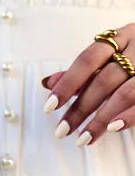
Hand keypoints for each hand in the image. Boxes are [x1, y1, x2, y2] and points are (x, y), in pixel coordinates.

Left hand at [41, 22, 134, 144]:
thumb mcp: (114, 56)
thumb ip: (83, 71)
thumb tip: (48, 83)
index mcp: (124, 36)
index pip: (88, 58)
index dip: (67, 83)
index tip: (49, 107)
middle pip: (104, 79)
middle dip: (80, 108)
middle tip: (61, 131)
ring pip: (126, 92)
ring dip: (101, 119)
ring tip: (83, 139)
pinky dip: (130, 115)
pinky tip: (112, 129)